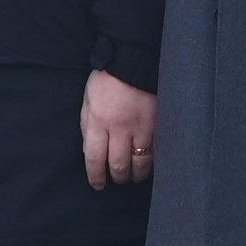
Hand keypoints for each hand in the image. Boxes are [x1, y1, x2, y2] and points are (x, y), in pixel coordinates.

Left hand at [80, 70, 156, 192]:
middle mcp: (120, 128)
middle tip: (117, 179)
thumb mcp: (87, 101)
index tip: (98, 184)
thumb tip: (90, 152)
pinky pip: (157, 150)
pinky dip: (153, 160)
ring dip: (136, 174)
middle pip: (119, 165)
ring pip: (140, 162)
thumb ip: (87, 126)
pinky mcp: (158, 124)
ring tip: (134, 176)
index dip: (96, 177)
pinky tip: (150, 163)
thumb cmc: (106, 80)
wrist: (134, 61)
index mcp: (98, 122)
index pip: (95, 159)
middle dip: (117, 177)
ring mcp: (141, 127)